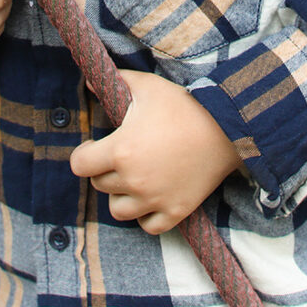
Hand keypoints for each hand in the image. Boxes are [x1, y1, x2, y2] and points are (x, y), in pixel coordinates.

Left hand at [69, 69, 241, 234]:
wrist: (226, 127)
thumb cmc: (184, 105)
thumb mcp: (148, 86)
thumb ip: (117, 82)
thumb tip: (91, 80)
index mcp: (120, 150)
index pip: (80, 165)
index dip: (84, 155)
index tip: (95, 148)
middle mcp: (133, 180)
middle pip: (99, 185)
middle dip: (105, 171)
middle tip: (122, 157)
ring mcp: (154, 199)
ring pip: (118, 210)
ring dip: (122, 196)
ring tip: (134, 179)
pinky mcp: (176, 211)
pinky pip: (148, 226)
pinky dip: (147, 215)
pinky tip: (153, 197)